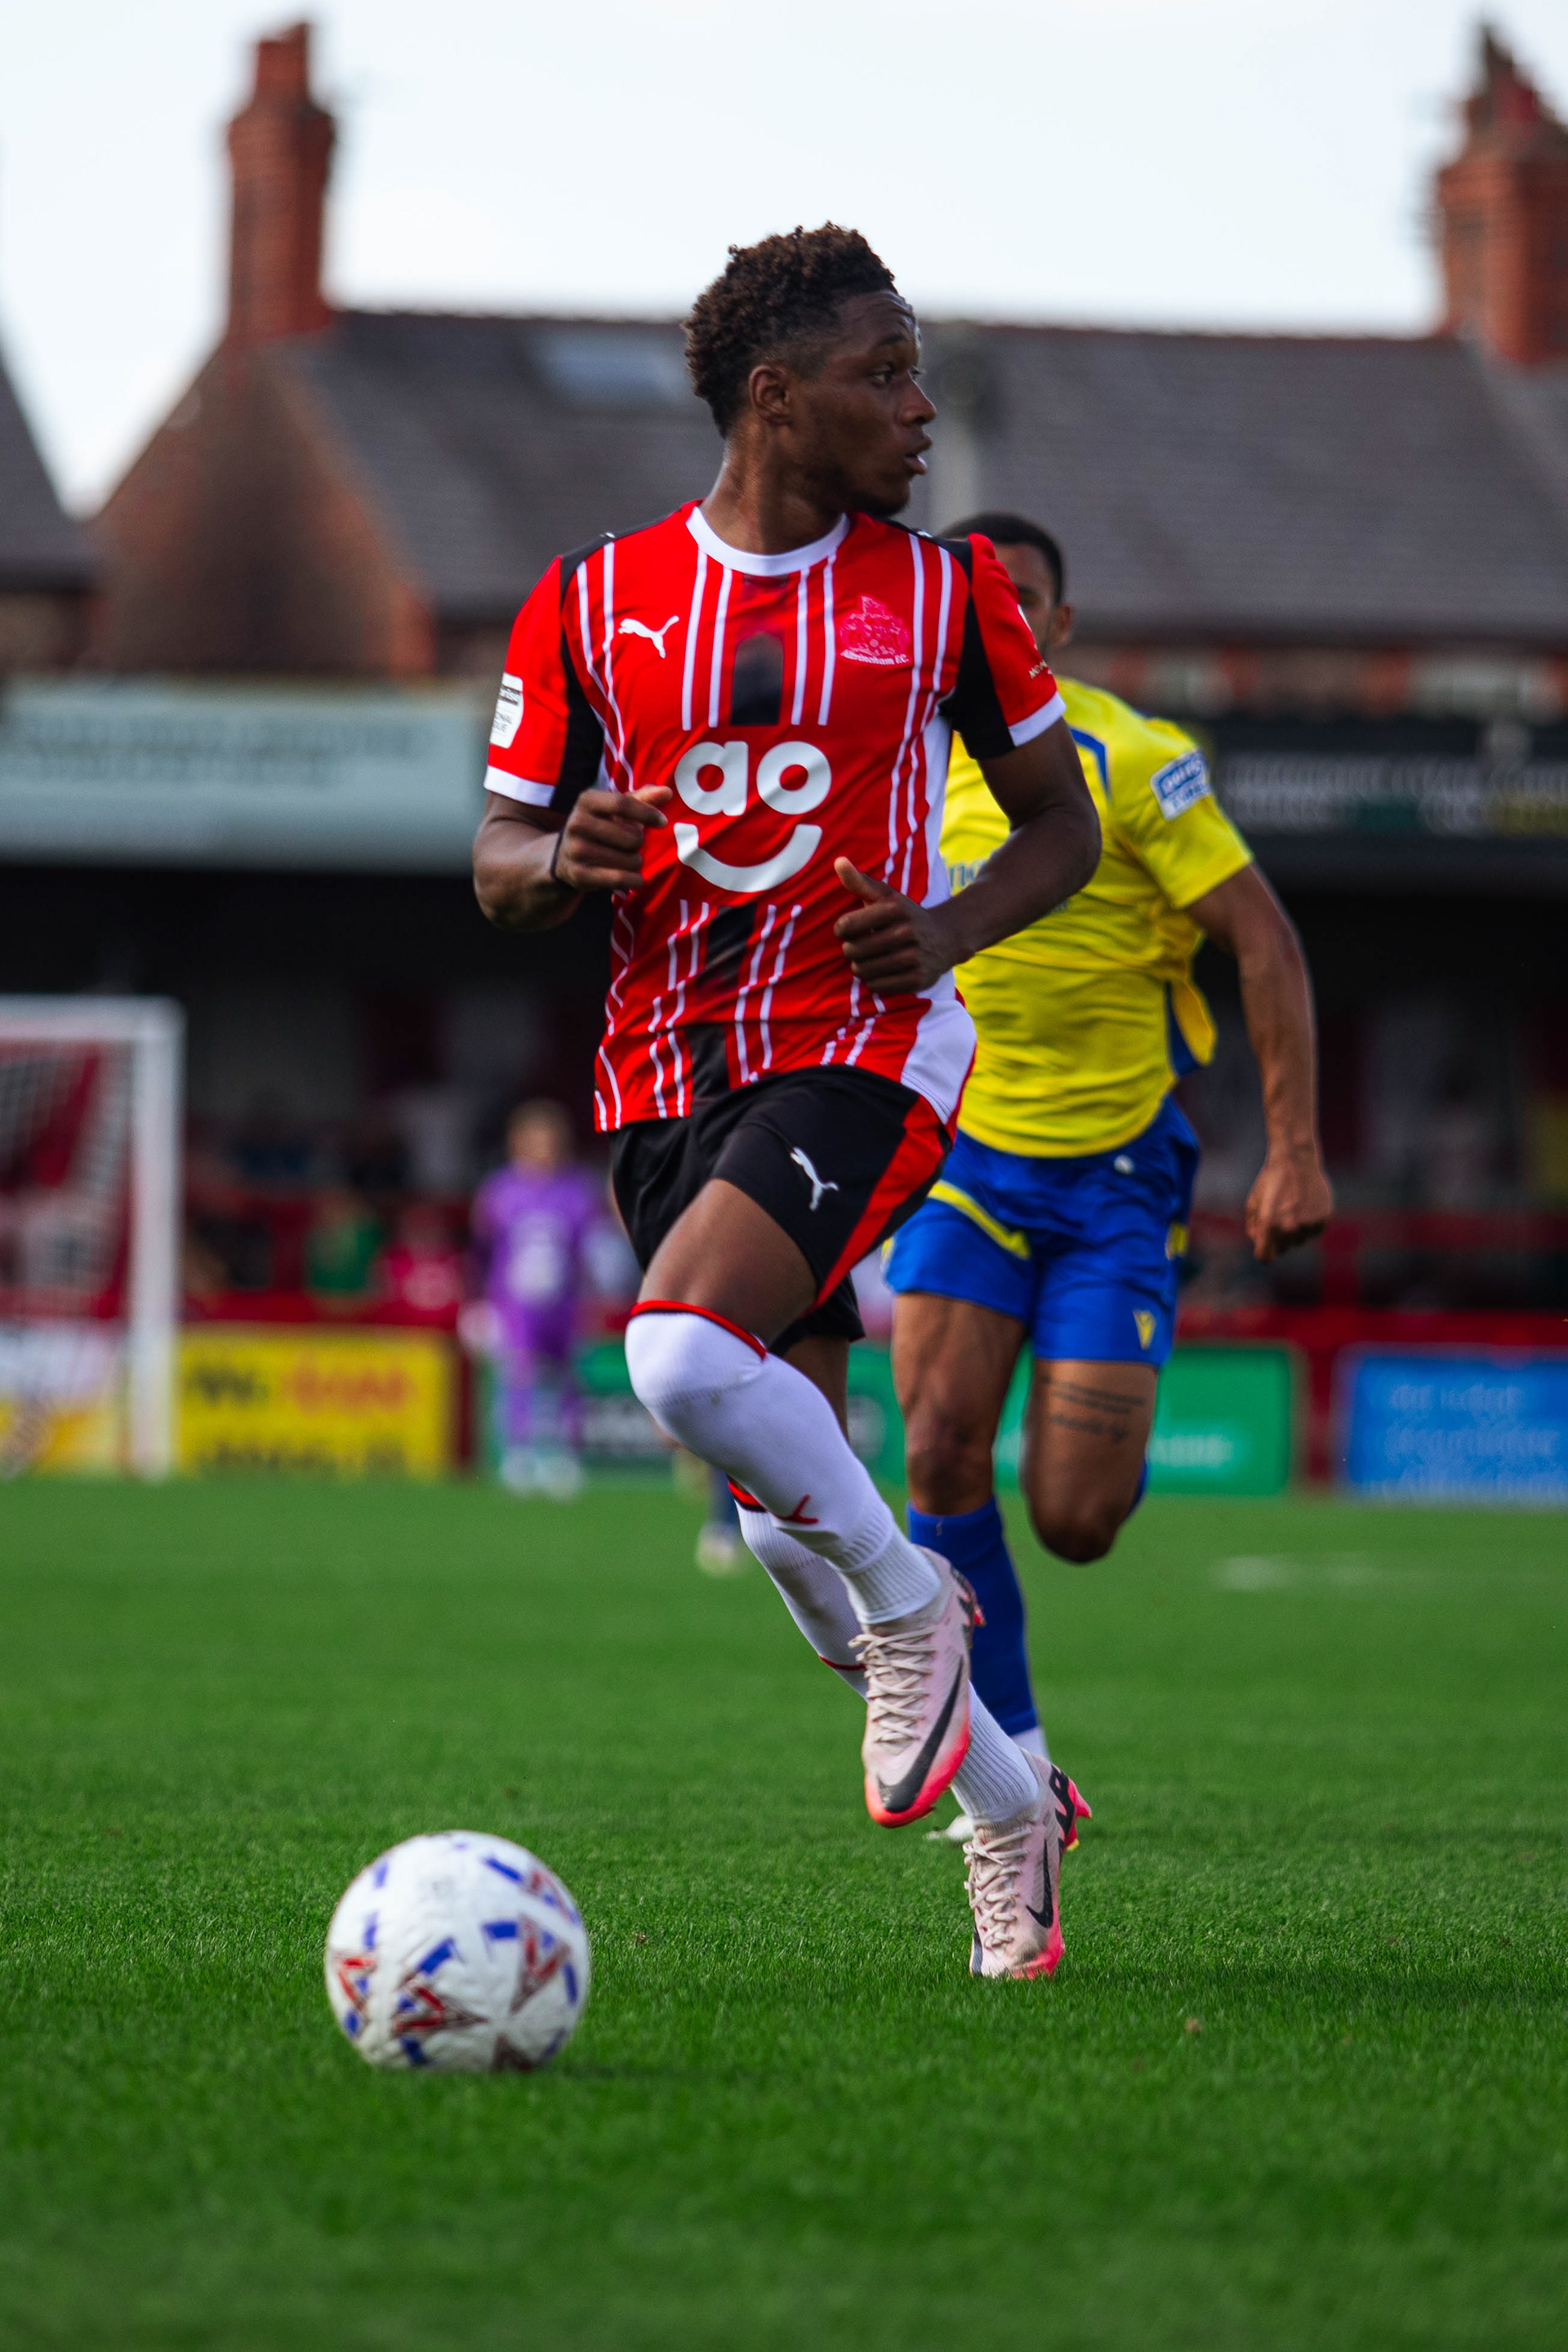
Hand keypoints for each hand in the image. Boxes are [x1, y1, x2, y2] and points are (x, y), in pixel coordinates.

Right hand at [553, 786, 670, 893]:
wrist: (564, 856)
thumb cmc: (600, 826)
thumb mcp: (615, 808)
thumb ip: (642, 798)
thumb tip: (667, 793)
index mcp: (586, 800)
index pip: (623, 804)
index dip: (647, 813)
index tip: (663, 822)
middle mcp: (577, 823)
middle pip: (632, 837)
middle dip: (639, 843)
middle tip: (631, 845)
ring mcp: (576, 849)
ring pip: (629, 860)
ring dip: (636, 862)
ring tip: (627, 859)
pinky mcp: (578, 874)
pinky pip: (620, 879)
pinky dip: (634, 880)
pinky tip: (635, 878)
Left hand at [832, 860, 949, 992]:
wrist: (946, 938)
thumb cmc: (906, 916)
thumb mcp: (886, 896)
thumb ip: (859, 881)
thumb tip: (838, 861)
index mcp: (895, 909)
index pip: (846, 926)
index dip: (841, 930)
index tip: (848, 930)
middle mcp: (906, 932)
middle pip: (853, 950)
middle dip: (851, 950)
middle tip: (859, 947)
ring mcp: (914, 957)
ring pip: (863, 971)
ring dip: (860, 967)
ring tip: (869, 959)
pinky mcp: (917, 979)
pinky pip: (877, 986)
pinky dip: (874, 981)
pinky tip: (882, 971)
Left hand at [1245, 1146, 1333, 1262]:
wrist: (1296, 1160)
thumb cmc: (1271, 1181)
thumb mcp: (1253, 1202)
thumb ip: (1253, 1227)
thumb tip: (1259, 1242)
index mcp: (1268, 1226)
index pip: (1264, 1257)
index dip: (1262, 1251)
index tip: (1263, 1245)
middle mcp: (1289, 1228)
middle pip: (1281, 1250)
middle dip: (1277, 1239)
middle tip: (1277, 1218)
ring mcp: (1307, 1225)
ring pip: (1299, 1241)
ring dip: (1294, 1231)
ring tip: (1292, 1208)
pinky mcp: (1322, 1219)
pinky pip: (1313, 1232)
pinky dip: (1309, 1224)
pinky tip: (1305, 1206)